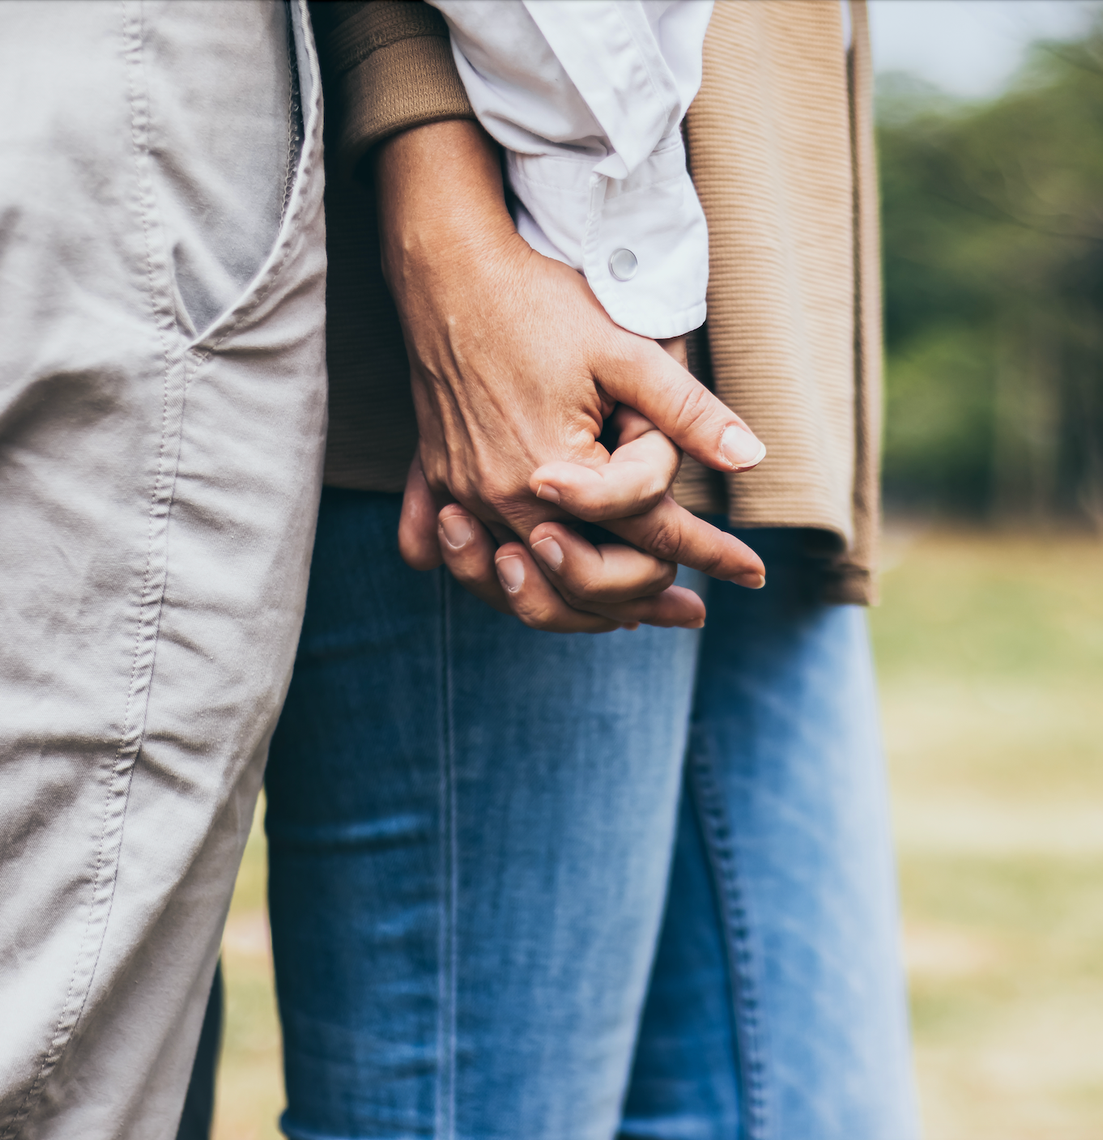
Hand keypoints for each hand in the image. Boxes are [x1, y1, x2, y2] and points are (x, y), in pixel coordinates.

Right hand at [378, 120, 764, 630]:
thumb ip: (685, 412)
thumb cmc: (538, 304)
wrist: (445, 270)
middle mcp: (501, 500)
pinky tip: (523, 586)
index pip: (649, 535)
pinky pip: (458, 558)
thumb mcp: (624, 352)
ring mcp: (463, 497)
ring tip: (628, 619)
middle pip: (582, 583)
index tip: (753, 574)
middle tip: (691, 612)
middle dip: (644, 599)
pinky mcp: (439, 481)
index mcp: (555, 475)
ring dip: (576, 610)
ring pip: (522, 589)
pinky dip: (494, 584)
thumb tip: (750, 458)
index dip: (711, 555)